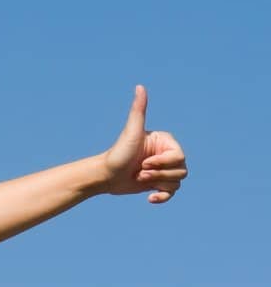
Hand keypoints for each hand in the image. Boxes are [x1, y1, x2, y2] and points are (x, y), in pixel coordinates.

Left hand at [103, 86, 186, 203]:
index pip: (179, 156)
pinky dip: (163, 197)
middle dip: (159, 175)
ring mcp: (162, 169)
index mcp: (165, 141)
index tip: (144, 163)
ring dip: (158, 185)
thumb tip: (140, 87)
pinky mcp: (157, 183)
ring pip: (177, 182)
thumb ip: (138, 110)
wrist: (105, 175)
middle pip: (181, 170)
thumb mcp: (131, 131)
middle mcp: (166, 154)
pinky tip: (150, 199)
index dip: (162, 163)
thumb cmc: (118, 153)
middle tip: (140, 173)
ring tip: (140, 179)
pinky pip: (172, 192)